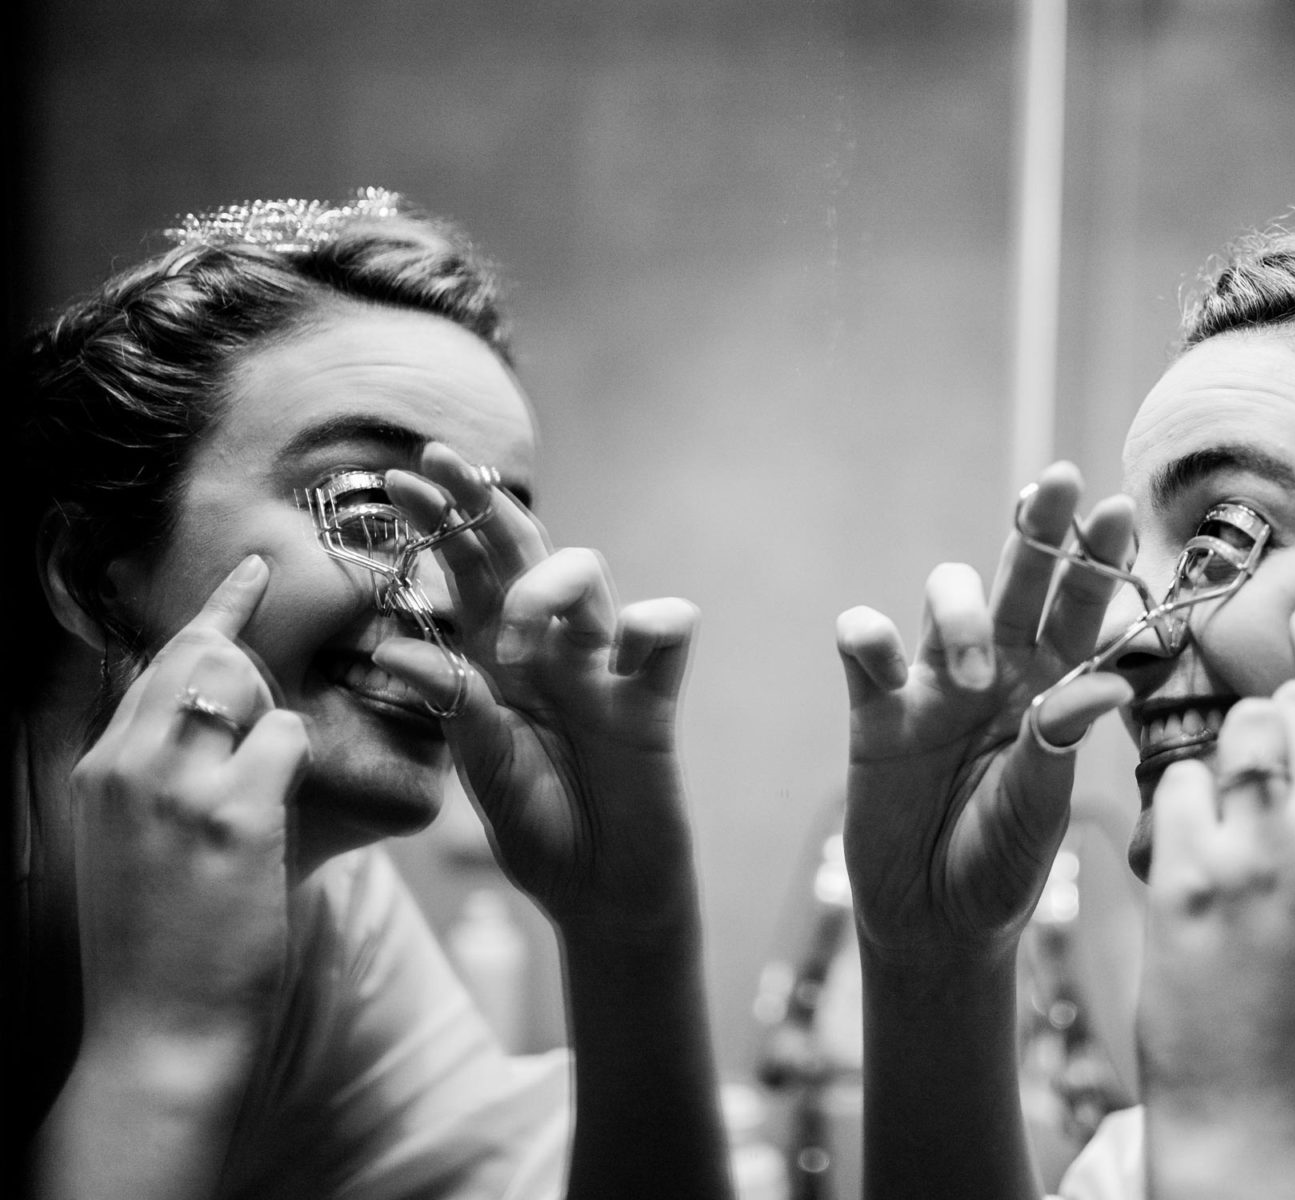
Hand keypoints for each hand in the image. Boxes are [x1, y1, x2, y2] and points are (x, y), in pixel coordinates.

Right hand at [69, 555, 307, 1038]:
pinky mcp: (228, 814)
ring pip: (245, 688)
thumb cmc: (159, 949)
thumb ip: (160, 777)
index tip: (255, 571)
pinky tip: (278, 817)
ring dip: (277, 722)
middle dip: (253, 650)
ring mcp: (174, 785)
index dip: (214, 612)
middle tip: (293, 677)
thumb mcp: (133, 845)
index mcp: (99, 770)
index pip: (153, 663)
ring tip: (262, 790)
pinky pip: (285, 740)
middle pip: (199, 657)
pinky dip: (299, 766)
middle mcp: (125, 763)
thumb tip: (217, 721)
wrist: (157, 1035)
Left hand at [377, 444, 699, 935]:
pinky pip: (665, 627)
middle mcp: (551, 650)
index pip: (469, 571)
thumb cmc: (542, 830)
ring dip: (543, 586)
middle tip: (441, 465)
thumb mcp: (484, 769)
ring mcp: (605, 667)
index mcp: (499, 661)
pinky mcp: (652, 697)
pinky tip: (622, 655)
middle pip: (523, 550)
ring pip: (588, 573)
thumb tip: (398, 650)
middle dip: (482, 504)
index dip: (440, 522)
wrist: (601, 893)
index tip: (399, 481)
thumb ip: (454, 708)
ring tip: (515, 642)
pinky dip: (644, 626)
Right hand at [835, 463, 1135, 963]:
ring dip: (961, 614)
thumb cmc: (1002, 865)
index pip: (1083, 610)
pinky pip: (865, 647)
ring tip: (972, 675)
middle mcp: (999, 670)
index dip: (1099, 560)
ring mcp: (934, 683)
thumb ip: (1059, 747)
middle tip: (1056, 481)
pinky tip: (874, 649)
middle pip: (1020, 577)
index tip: (1119, 511)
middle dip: (1038, 527)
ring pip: (947, 595)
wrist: (933, 921)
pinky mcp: (876, 708)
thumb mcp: (1039, 811)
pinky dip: (867, 634)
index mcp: (1054, 689)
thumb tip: (1103, 688)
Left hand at [1138, 601, 1294, 1191]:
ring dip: (1211, 765)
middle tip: (1236, 768)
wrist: (1262, 1118)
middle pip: (1289, 709)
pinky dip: (1169, 818)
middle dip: (1255, 721)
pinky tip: (1181, 871)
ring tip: (1211, 832)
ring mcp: (1267, 852)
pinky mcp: (1197, 875)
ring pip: (1231, 732)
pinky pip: (1174, 788)